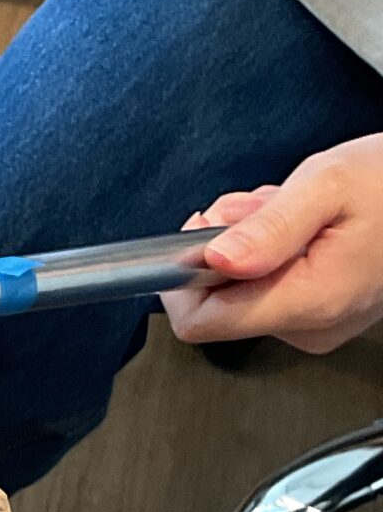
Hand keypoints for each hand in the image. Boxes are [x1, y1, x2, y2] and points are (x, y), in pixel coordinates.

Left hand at [166, 136, 382, 353]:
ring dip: (249, 241)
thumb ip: (268, 227)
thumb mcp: (327, 185)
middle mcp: (310, 326)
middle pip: (218, 301)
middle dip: (225, 246)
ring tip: (291, 210)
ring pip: (241, 288)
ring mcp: (315, 324)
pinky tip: (301, 224)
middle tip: (262, 207)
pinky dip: (269, 249)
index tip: (199, 232)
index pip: (202, 323)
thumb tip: (214, 259)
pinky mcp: (319, 313)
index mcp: (310, 301)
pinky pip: (267, 284)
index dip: (183, 277)